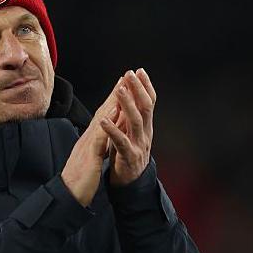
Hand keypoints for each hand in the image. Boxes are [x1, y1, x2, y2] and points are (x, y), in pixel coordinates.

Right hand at [61, 77, 124, 205]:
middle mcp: (88, 137)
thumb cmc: (78, 179)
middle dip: (115, 93)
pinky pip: (100, 137)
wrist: (66, 196)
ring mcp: (87, 145)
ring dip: (112, 101)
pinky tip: (115, 111)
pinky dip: (108, 122)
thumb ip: (97, 144)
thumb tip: (104, 134)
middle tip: (126, 75)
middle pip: (103, 111)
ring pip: (102, 119)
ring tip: (123, 85)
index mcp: (90, 139)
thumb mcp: (90, 157)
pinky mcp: (89, 156)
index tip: (124, 85)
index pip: (104, 116)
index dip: (114, 99)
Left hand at [100, 68, 155, 185]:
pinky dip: (113, 130)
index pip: (149, 102)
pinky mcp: (129, 157)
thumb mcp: (131, 132)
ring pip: (136, 122)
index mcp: (145, 126)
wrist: (129, 182)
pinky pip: (121, 142)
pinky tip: (104, 120)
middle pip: (145, 108)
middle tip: (131, 74)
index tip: (139, 70)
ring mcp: (139, 145)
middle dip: (138, 90)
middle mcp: (145, 133)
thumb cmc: (126, 153)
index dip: (145, 86)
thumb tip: (130, 94)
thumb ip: (131, 115)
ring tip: (120, 90)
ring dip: (128, 105)